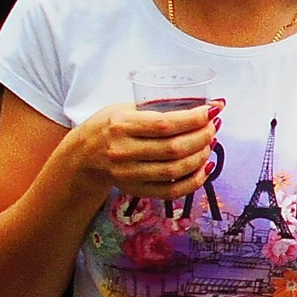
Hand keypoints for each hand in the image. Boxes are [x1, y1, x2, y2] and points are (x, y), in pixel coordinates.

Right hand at [62, 99, 222, 202]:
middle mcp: (123, 151)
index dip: (194, 119)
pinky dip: (193, 181)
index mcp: (121, 125)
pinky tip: (205, 168)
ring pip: (176, 170)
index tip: (211, 111)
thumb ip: (161, 108)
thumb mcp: (125, 108)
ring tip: (209, 143)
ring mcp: (129, 174)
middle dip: (202, 136)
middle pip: (174, 148)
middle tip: (213, 127)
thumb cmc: (109, 126)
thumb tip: (209, 105)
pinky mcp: (136, 190)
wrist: (83, 156)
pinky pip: (171, 191)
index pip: (165, 124)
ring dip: (200, 157)